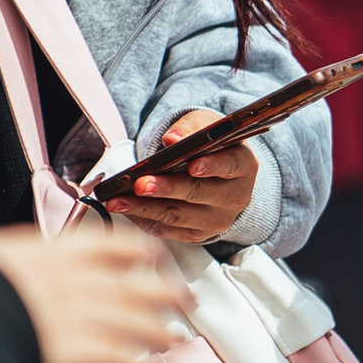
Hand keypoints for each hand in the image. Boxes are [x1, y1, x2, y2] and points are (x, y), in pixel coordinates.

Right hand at [0, 224, 188, 362]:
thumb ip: (5, 253)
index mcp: (55, 253)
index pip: (111, 244)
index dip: (138, 250)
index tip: (155, 255)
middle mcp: (77, 281)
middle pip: (136, 284)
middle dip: (166, 293)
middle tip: (186, 300)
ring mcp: (81, 315)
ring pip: (136, 321)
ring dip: (159, 332)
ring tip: (174, 340)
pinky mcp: (78, 351)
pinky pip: (120, 357)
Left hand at [101, 111, 260, 243]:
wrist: (216, 175)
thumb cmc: (210, 147)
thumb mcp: (206, 127)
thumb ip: (190, 128)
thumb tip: (172, 139)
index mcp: (243, 166)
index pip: (230, 165)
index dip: (212, 165)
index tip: (192, 165)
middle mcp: (235, 196)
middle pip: (199, 193)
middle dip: (167, 188)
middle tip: (141, 184)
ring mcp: (218, 219)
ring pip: (179, 216)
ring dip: (146, 208)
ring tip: (118, 201)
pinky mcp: (199, 235)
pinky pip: (169, 231)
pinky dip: (145, 221)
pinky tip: (126, 210)